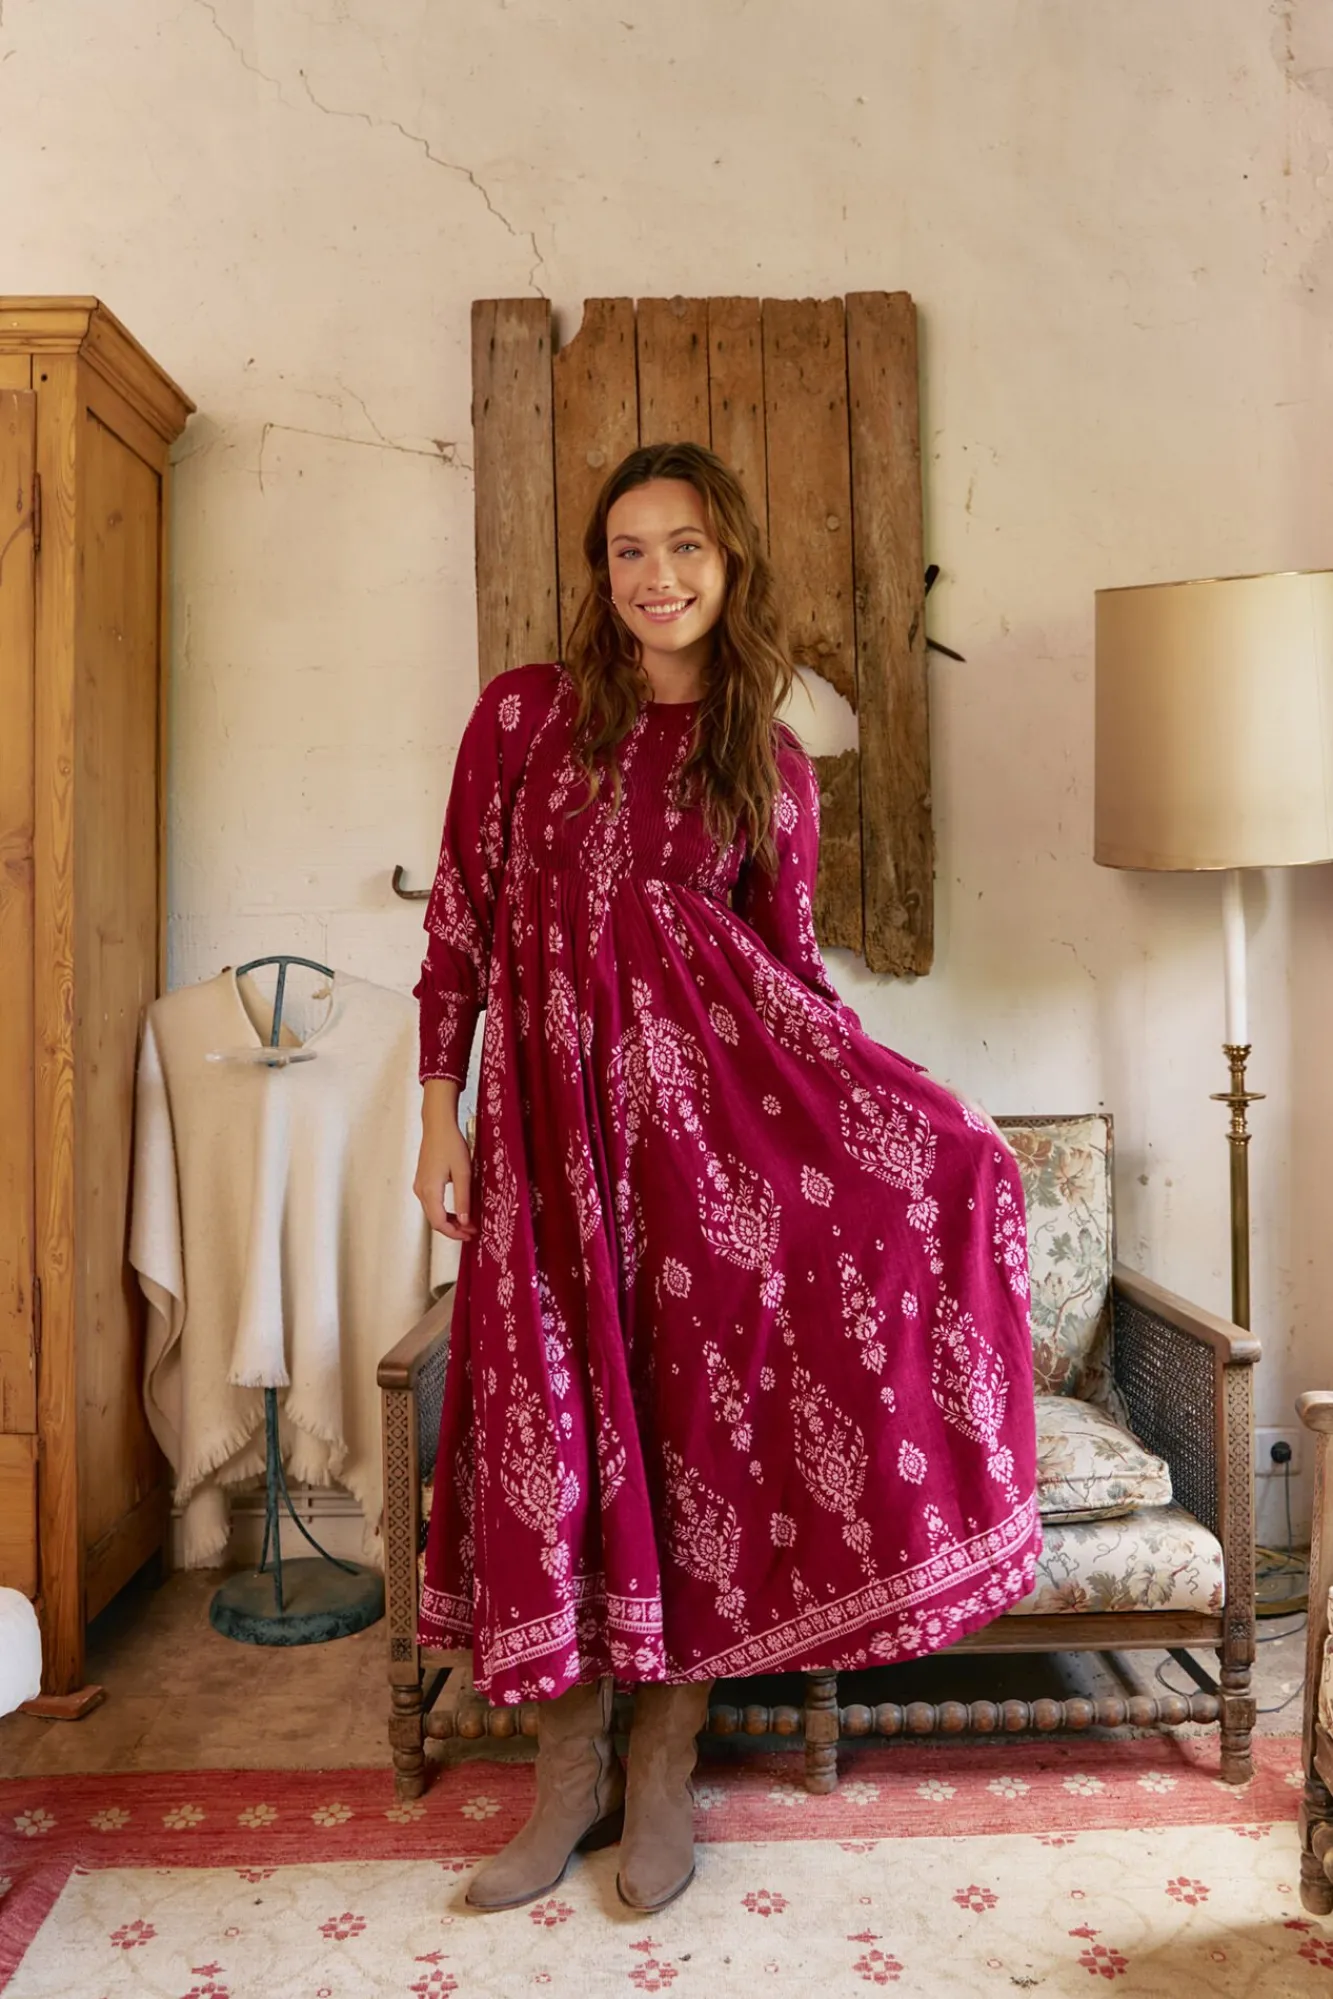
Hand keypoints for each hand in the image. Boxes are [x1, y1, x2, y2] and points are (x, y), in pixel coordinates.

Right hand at [415, 1081, 478, 1241]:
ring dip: (449, 1220)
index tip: (470, 1234)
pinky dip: (443, 1211)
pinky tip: (457, 1209)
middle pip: (434, 1220)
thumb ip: (463, 1199)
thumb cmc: (451, 1144)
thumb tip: (465, 1221)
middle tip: (472, 1231)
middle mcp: (421, 1191)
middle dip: (453, 1229)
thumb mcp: (463, 1172)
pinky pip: (431, 1203)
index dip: (455, 1233)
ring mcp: (420, 1185)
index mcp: (430, 1191)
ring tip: (467, 1222)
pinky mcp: (422, 1180)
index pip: (440, 1223)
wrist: (438, 1125)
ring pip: (432, 1213)